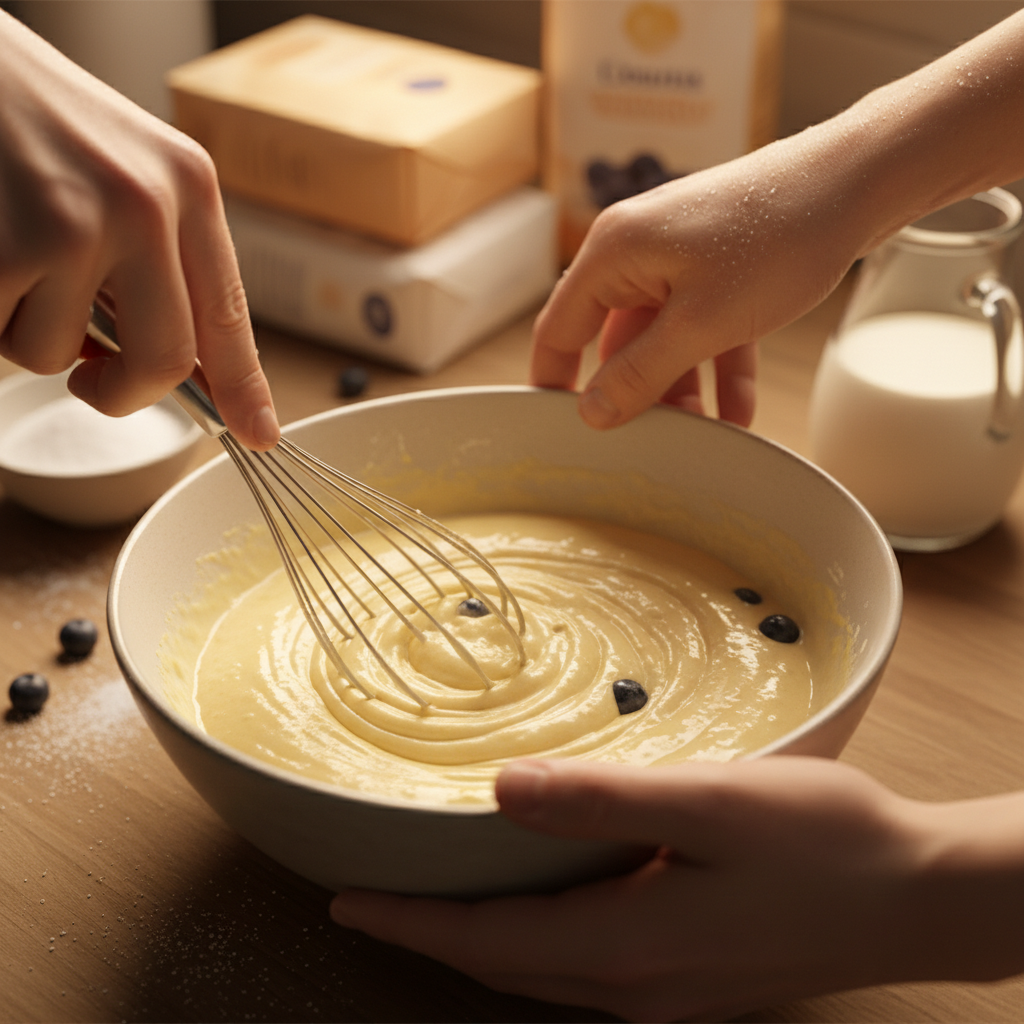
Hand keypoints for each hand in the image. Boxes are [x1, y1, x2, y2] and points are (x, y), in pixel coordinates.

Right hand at [0, 12, 278, 449]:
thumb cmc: (36, 120)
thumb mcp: (129, 175)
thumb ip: (161, 264)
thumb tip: (189, 369)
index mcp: (189, 187)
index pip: (229, 316)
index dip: (243, 388)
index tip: (258, 433)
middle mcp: (148, 205)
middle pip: (164, 362)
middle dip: (122, 392)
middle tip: (94, 382)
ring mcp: (79, 224)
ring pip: (59, 353)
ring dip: (28, 331)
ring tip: (15, 260)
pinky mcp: (13, 244)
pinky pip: (4, 337)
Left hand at [329, 757, 919, 1020]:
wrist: (920, 900)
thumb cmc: (821, 844)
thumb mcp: (707, 802)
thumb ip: (600, 800)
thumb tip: (502, 791)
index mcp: (625, 946)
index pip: (484, 940)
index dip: (408, 922)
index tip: (344, 902)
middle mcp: (636, 989)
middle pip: (505, 966)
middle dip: (434, 937)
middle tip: (377, 902)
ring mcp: (671, 996)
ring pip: (545, 975)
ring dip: (485, 941)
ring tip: (441, 903)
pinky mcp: (699, 984)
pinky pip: (590, 972)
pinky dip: (542, 942)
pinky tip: (549, 910)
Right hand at [530, 144, 862, 431]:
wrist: (860, 181)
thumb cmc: (777, 235)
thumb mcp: (700, 324)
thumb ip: (640, 373)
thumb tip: (592, 412)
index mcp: (614, 253)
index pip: (559, 329)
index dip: (556, 382)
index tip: (562, 430)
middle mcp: (637, 252)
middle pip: (616, 342)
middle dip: (636, 395)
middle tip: (651, 444)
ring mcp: (679, 258)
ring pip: (663, 341)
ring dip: (682, 389)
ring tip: (704, 438)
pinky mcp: (717, 266)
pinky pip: (702, 329)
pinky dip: (717, 368)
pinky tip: (737, 413)